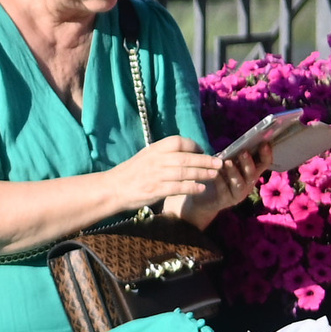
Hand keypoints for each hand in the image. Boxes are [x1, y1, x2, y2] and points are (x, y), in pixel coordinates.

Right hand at [106, 136, 223, 213]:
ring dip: (202, 174)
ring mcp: (155, 175)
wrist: (111, 189)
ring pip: (184, 172)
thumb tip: (187, 154)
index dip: (194, 146)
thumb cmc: (130, 173)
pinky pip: (178, 187)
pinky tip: (201, 188)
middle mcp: (156, 160)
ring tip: (214, 175)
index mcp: (154, 149)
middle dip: (205, 161)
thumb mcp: (146, 157)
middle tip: (219, 163)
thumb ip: (164, 155)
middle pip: (185, 158)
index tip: (203, 151)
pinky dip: (191, 187)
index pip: (178, 142)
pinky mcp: (155, 189)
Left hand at [174, 141, 271, 228]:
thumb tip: (240, 141)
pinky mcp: (226, 201)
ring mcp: (238, 194)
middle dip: (248, 162)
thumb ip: (234, 155)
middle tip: (243, 152)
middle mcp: (248, 183)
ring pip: (240, 183)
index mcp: (251, 173)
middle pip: (253, 173)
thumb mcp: (226, 164)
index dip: (266, 154)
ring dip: (234, 172)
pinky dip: (220, 180)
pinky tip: (215, 173)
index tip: (264, 144)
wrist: (203, 200)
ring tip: (227, 162)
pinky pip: (224, 190)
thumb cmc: (218, 177)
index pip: (264, 163)